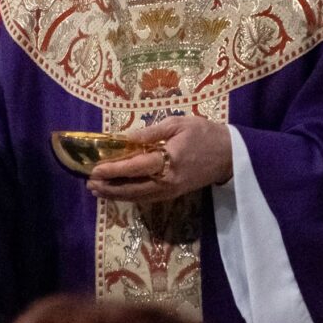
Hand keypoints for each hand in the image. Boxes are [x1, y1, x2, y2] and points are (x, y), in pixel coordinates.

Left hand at [86, 116, 232, 204]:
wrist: (232, 155)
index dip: (113, 169)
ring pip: (138, 197)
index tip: (95, 169)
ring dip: (116, 195)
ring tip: (97, 190)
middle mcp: (168, 181)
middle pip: (132, 188)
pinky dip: (130, 196)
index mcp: (169, 160)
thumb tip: (124, 138)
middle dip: (109, 187)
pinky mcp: (174, 194)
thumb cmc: (205, 133)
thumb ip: (150, 132)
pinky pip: (147, 198)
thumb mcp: (178, 124)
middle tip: (90, 183)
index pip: (135, 167)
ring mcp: (171, 191)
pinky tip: (118, 193)